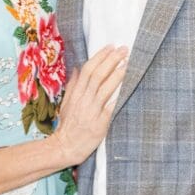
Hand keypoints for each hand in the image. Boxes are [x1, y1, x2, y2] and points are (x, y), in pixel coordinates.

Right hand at [53, 45, 127, 166]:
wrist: (66, 147)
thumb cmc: (68, 126)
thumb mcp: (66, 104)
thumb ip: (73, 86)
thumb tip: (76, 68)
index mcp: (76, 94)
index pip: (88, 70)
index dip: (100, 56)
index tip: (110, 46)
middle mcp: (83, 100)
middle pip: (97, 75)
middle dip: (111, 60)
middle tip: (124, 49)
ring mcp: (91, 111)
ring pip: (104, 88)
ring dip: (117, 74)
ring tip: (128, 63)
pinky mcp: (100, 123)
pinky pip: (110, 107)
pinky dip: (118, 96)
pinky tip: (128, 87)